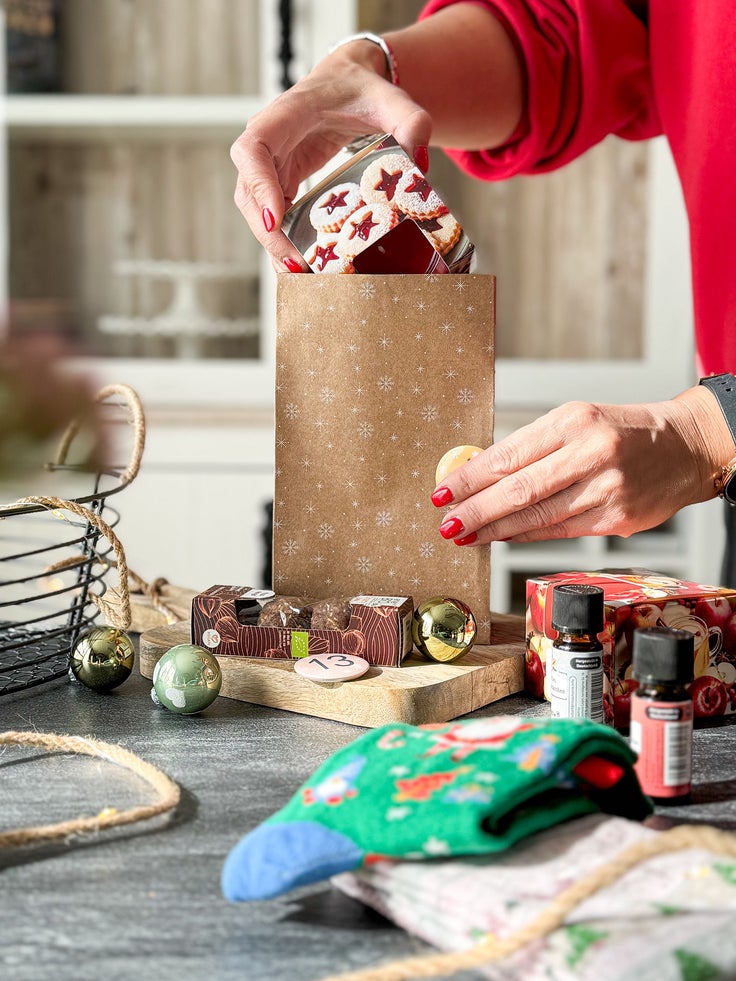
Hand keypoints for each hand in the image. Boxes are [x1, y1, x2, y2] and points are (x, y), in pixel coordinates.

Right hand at [229, 44, 430, 270]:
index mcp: (286, 115)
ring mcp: (271, 163)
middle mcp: (269, 140)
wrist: (350, 83)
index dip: (258, 184)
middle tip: (295, 264)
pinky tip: (301, 265)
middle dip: (266, 231)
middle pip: (248, 190)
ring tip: (299, 274)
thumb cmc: (364, 89)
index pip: (253, 149)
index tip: (275, 218)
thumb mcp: (392, 100)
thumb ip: (411, 121)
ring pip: (255, 208)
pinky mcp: (281, 180)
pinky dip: (282, 240)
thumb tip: (419, 163)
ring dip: (272, 243)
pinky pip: (272, 213)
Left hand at [432, 389, 732, 543]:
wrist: (685, 448)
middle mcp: (592, 453)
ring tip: (466, 535)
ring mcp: (607, 489)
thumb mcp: (578, 421)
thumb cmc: (623, 432)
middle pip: (520, 489)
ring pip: (538, 516)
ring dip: (496, 529)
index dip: (471, 478)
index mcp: (575, 421)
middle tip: (446, 523)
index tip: (443, 491)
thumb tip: (477, 476)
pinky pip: (560, 531)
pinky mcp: (617, 519)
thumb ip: (532, 447)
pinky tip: (502, 538)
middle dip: (476, 510)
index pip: (510, 454)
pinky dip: (526, 535)